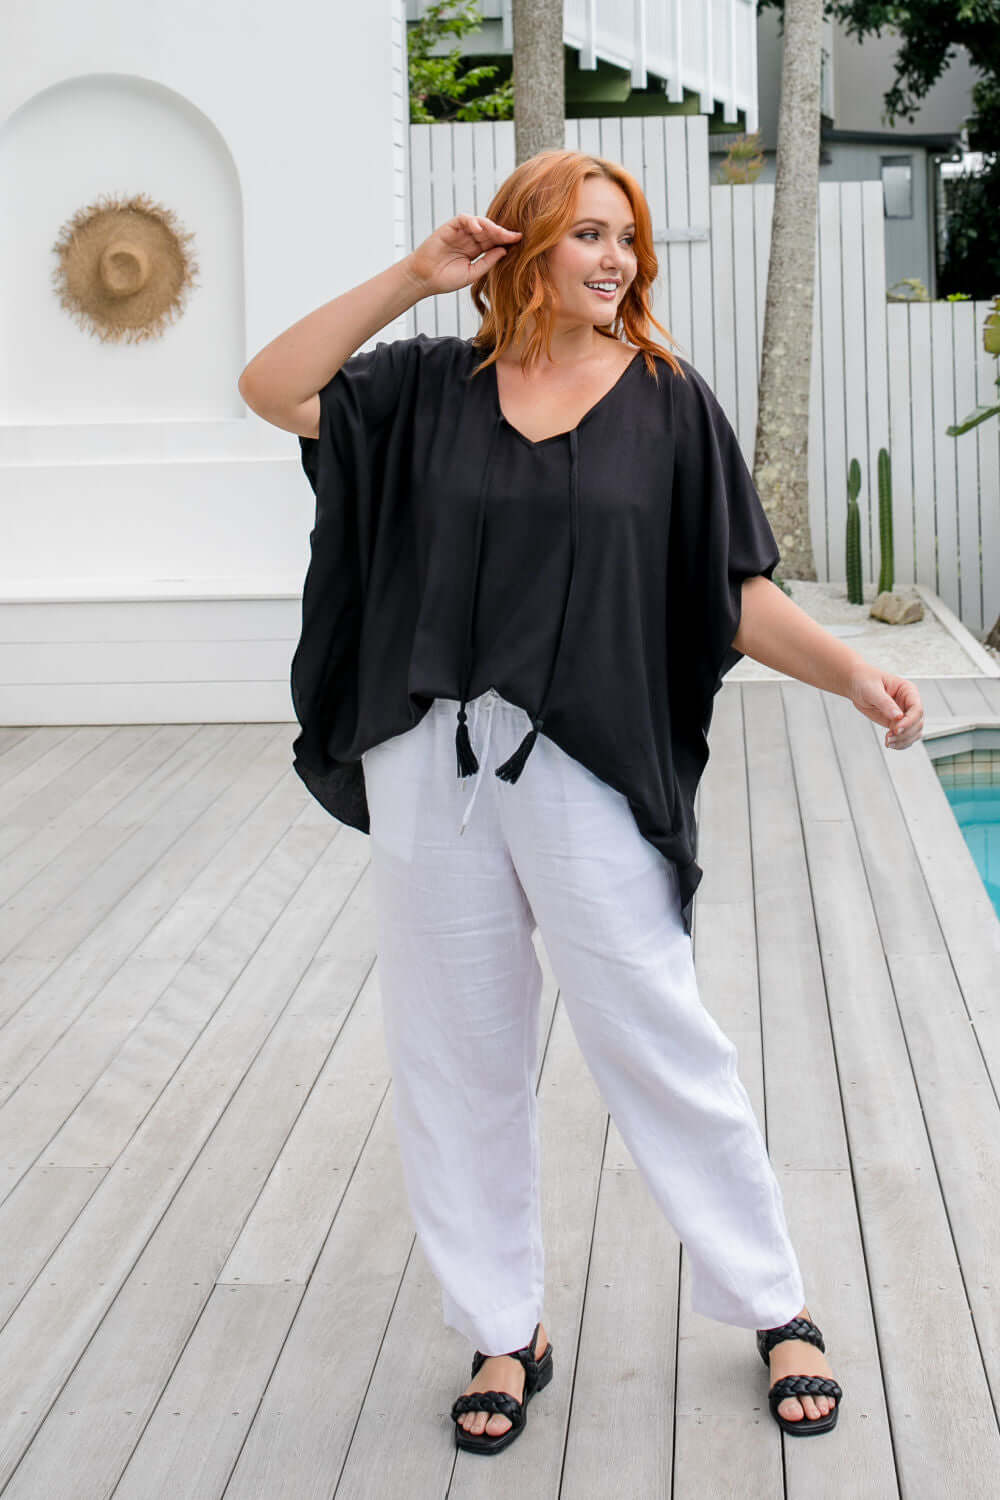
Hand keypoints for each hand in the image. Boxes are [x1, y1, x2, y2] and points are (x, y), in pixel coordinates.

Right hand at [405, 214, 521, 297]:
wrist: (424, 279)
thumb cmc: (445, 279)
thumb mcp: (472, 273)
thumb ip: (487, 262)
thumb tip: (504, 251)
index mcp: (476, 250)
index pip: (494, 242)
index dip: (506, 241)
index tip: (520, 241)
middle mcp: (470, 239)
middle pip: (490, 231)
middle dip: (502, 233)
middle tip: (515, 236)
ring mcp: (460, 233)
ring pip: (479, 223)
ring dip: (491, 227)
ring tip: (500, 233)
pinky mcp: (450, 228)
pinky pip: (464, 219)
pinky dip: (472, 221)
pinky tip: (479, 229)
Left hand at [847, 665, 923, 748]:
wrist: (856, 684)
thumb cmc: (865, 680)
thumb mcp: (873, 690)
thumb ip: (885, 703)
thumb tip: (898, 716)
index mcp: (908, 690)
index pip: (917, 709)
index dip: (909, 721)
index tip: (897, 729)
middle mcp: (909, 703)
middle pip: (918, 723)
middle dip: (905, 733)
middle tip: (889, 737)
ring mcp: (904, 714)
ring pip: (914, 732)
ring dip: (903, 741)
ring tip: (888, 742)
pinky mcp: (896, 723)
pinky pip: (904, 736)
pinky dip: (899, 743)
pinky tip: (889, 743)